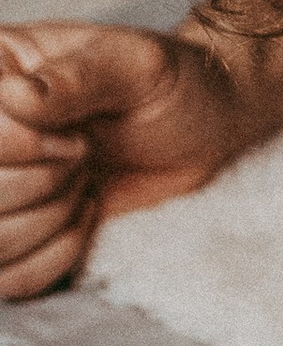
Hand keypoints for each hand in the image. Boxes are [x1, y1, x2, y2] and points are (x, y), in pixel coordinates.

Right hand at [0, 24, 250, 298]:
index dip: (24, 146)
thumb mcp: (136, 66)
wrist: (201, 130)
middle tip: (86, 154)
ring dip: (50, 220)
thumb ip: (77, 77)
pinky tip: (85, 217)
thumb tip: (15, 97)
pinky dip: (54, 258)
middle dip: (45, 182)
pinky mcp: (12, 236)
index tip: (81, 135)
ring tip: (84, 182)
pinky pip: (6, 280)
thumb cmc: (169, 85)